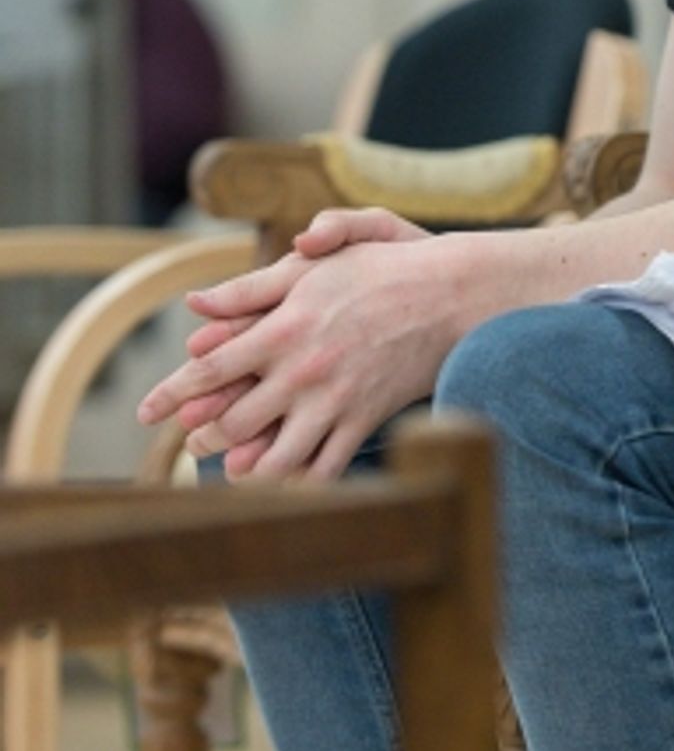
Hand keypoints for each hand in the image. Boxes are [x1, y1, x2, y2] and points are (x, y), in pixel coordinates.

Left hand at [137, 224, 481, 481]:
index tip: (145, 413)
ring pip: (275, 459)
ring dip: (245, 470)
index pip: (208, 369)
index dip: (170, 393)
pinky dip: (298, 483)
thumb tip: (195, 304)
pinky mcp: (364, 422)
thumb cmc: (381, 270)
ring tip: (232, 469)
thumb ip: (251, 288)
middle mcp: (302, 373)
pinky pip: (323, 468)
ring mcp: (334, 403)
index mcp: (283, 329)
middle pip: (233, 421)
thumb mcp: (314, 267)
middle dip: (203, 436)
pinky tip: (285, 483)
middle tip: (192, 440)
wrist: (451, 296)